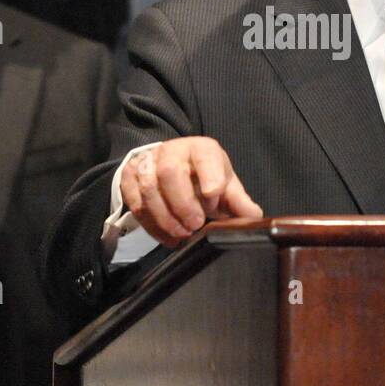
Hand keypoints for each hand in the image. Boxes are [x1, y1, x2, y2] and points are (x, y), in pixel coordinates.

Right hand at [121, 137, 262, 246]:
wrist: (172, 167)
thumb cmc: (204, 177)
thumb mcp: (225, 185)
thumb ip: (238, 201)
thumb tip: (254, 217)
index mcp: (201, 149)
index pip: (204, 155)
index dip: (209, 176)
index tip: (213, 197)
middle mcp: (172, 150)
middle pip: (169, 172)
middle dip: (182, 203)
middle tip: (194, 226)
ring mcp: (147, 161)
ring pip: (148, 187)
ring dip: (164, 216)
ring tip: (181, 234)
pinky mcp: (130, 176)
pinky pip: (134, 200)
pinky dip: (150, 223)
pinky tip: (167, 236)